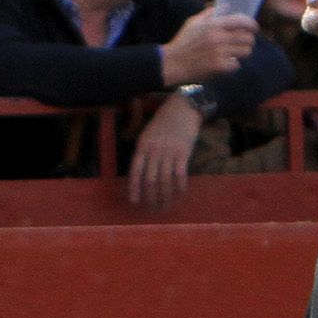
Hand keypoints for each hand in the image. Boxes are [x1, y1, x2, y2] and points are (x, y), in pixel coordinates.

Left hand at [126, 92, 199, 208]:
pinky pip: (180, 175)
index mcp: (142, 146)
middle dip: (151, 197)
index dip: (134, 189)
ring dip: (165, 196)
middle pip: (150, 180)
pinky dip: (179, 187)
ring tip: (165, 206)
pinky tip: (179, 194)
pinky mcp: (183, 153)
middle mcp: (154, 151)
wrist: (183, 108)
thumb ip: (145, 153)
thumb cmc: (164, 122)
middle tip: (153, 210)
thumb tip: (142, 175)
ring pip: (165, 180)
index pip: (135, 172)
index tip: (135, 202)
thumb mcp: (148, 135)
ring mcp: (169, 152)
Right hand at [158, 8, 256, 86]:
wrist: (172, 63)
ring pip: (245, 51)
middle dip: (248, 40)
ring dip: (242, 52)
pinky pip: (236, 64)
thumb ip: (210, 13)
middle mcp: (219, 37)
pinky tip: (226, 63)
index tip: (254, 28)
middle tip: (244, 42)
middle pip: (248, 37)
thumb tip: (226, 5)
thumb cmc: (182, 42)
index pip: (242, 21)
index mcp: (213, 25)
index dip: (252, 24)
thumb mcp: (193, 22)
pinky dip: (233, 64)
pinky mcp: (219, 67)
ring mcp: (220, 53)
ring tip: (236, 52)